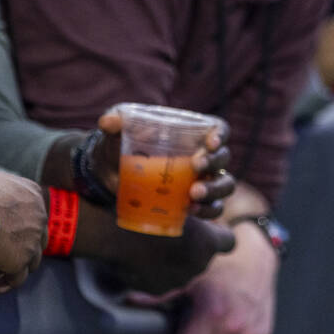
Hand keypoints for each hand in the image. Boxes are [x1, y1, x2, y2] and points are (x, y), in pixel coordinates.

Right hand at [0, 171, 46, 294]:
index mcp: (33, 195)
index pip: (32, 216)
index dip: (16, 227)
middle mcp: (39, 217)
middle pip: (35, 240)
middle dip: (14, 247)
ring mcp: (32, 242)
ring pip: (28, 263)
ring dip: (4, 266)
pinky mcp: (20, 261)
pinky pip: (13, 281)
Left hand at [90, 110, 234, 219]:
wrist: (110, 174)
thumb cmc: (119, 144)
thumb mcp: (116, 131)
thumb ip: (114, 122)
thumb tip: (108, 122)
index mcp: (190, 132)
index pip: (218, 128)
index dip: (220, 134)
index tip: (210, 142)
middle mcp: (201, 155)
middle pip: (223, 158)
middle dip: (214, 163)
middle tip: (196, 167)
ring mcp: (201, 180)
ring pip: (225, 185)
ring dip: (215, 189)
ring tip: (194, 194)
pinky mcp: (194, 202)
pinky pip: (214, 208)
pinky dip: (207, 210)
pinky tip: (190, 210)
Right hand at [115, 216, 236, 295]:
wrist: (113, 231)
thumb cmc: (145, 206)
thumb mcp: (175, 196)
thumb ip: (192, 207)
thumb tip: (198, 208)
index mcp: (207, 244)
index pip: (228, 241)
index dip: (218, 234)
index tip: (207, 228)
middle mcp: (197, 266)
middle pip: (203, 256)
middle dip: (194, 246)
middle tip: (174, 229)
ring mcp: (177, 280)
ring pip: (183, 268)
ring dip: (174, 258)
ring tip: (154, 241)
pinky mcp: (157, 289)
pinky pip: (162, 278)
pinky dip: (155, 268)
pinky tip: (141, 253)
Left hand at [132, 221, 278, 333]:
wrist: (255, 255)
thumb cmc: (220, 263)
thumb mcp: (189, 277)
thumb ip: (160, 295)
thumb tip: (130, 300)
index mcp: (213, 311)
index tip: (184, 326)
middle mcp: (234, 325)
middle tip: (199, 321)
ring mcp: (250, 331)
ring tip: (215, 319)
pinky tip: (230, 319)